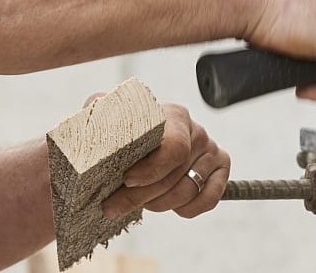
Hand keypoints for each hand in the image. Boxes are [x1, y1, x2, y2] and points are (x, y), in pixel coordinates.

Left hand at [98, 102, 229, 219]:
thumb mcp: (112, 114)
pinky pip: (208, 200)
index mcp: (175, 115)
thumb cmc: (128, 129)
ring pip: (187, 192)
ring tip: (139, 203)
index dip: (151, 169)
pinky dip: (185, 209)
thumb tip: (95, 106)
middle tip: (113, 206)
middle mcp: (198, 132)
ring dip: (158, 204)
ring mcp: (211, 152)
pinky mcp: (221, 172)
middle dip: (141, 196)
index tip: (126, 180)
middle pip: (174, 176)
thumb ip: (102, 106)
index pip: (174, 147)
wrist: (147, 140)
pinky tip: (168, 206)